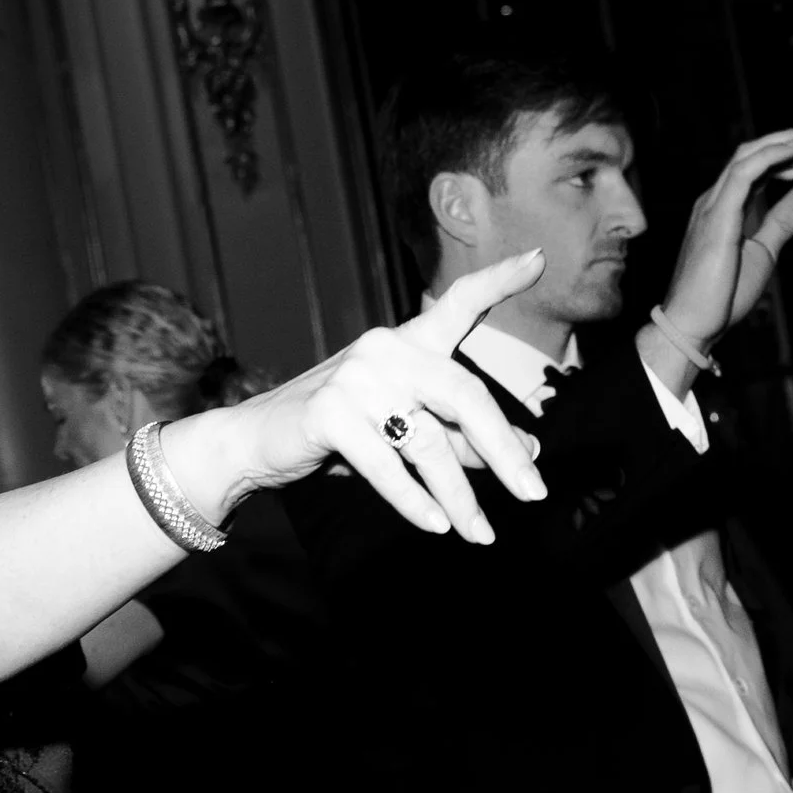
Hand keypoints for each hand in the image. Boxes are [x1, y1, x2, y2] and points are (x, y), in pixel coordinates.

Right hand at [224, 251, 551, 541]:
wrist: (253, 443)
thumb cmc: (336, 435)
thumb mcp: (402, 430)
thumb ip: (460, 436)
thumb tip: (526, 452)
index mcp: (408, 343)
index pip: (458, 304)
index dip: (499, 280)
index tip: (539, 258)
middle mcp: (386, 349)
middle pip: (464, 394)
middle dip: (503, 449)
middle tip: (534, 492)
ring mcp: (356, 377)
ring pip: (427, 441)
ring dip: (458, 496)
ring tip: (480, 534)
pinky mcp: (329, 412)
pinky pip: (386, 464)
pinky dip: (414, 500)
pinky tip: (437, 526)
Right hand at [656, 128, 792, 363]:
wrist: (693, 326)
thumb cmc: (722, 295)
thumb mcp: (766, 249)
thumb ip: (785, 219)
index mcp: (727, 205)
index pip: (764, 166)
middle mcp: (717, 197)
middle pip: (760, 151)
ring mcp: (714, 204)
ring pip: (753, 154)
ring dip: (792, 145)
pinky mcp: (716, 216)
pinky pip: (744, 172)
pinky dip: (772, 156)